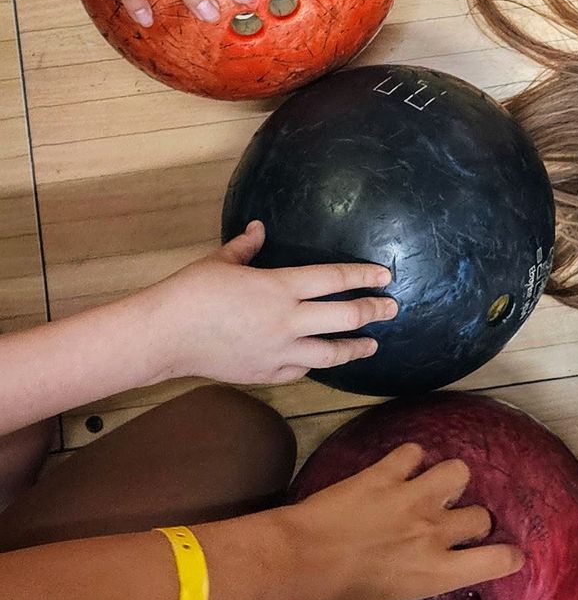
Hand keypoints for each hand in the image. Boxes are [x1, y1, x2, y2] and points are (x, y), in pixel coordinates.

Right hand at [137, 222, 397, 385]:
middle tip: (392, 308)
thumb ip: (245, 246)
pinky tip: (324, 360)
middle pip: (346, 315)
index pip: (335, 278)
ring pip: (331, 352)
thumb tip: (258, 227)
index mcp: (280, 287)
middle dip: (374, 311)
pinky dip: (315, 364)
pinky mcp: (266, 372)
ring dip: (356, 346)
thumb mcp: (220, 262)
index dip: (363, 275)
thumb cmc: (190, 292)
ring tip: (372, 344)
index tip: (385, 276)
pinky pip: (302, 370)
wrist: (163, 336)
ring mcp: (279, 350)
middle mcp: (288, 320)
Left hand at [277, 444, 524, 599]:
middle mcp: (433, 532)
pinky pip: (412, 453)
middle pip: (481, 515)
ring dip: (449, 480)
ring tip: (433, 489)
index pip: (497, 561)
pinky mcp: (386, 474)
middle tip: (451, 528)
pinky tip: (398, 468)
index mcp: (434, 573)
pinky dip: (407, 459)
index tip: (508, 556)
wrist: (294, 561)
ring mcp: (412, 498)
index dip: (509, 557)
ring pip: (458, 472)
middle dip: (471, 521)